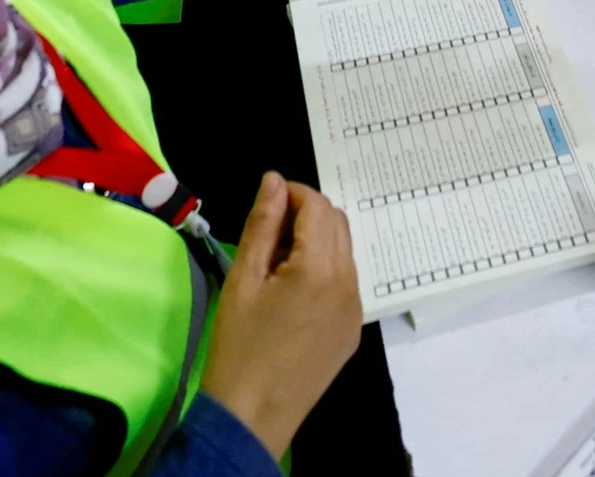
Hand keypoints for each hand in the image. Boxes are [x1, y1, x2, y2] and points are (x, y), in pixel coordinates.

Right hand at [198, 172, 361, 458]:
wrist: (252, 415)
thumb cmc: (238, 345)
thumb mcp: (244, 279)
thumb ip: (262, 224)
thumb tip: (274, 180)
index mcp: (320, 268)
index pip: (318, 206)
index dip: (292, 194)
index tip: (265, 205)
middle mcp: (349, 284)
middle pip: (337, 223)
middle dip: (306, 215)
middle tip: (268, 235)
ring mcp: (356, 310)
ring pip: (345, 251)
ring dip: (316, 242)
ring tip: (277, 264)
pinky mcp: (353, 330)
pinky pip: (346, 282)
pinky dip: (325, 270)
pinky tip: (292, 293)